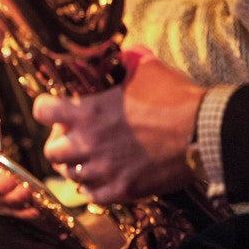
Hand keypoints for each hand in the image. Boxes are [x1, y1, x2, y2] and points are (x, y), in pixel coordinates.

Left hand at [31, 48, 205, 204]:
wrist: (207, 132)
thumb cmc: (177, 99)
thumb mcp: (148, 69)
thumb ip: (128, 60)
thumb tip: (124, 54)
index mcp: (88, 112)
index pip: (42, 111)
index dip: (46, 108)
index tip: (55, 109)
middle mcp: (89, 143)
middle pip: (50, 150)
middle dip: (60, 142)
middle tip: (75, 137)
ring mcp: (104, 169)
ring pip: (70, 174)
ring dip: (77, 165)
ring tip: (92, 157)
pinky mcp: (122, 189)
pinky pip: (92, 195)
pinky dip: (94, 187)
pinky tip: (105, 177)